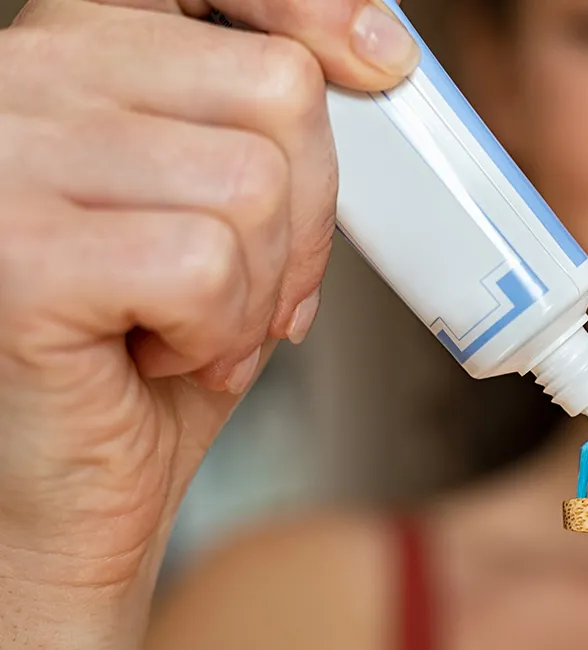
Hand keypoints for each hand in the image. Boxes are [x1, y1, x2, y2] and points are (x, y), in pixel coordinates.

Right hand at [0, 0, 416, 649]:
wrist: (59, 494)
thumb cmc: (143, 358)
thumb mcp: (221, 214)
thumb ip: (262, 129)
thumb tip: (372, 57)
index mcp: (73, 54)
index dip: (308, 11)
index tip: (380, 60)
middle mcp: (21, 80)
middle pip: (274, 88)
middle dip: (307, 213)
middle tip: (260, 288)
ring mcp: (5, 160)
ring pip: (253, 183)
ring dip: (259, 288)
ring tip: (196, 328)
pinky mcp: (14, 255)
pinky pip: (206, 262)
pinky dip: (219, 331)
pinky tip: (160, 355)